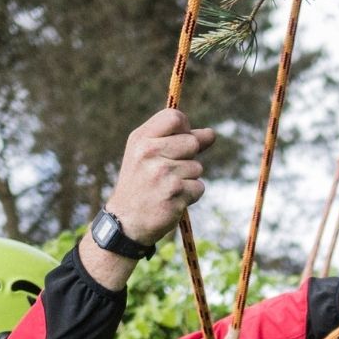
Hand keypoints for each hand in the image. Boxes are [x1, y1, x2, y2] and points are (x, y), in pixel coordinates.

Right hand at [104, 108, 214, 245]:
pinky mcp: (175, 193)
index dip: (184, 128)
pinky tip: (172, 200)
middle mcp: (150, 152)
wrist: (126, 221)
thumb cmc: (140, 184)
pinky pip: (199, 187)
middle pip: (192, 142)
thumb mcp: (147, 156)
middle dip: (188, 157)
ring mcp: (163, 173)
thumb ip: (177, 140)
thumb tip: (212, 134)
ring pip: (197, 167)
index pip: (175, 117)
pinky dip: (190, 195)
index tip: (179, 141)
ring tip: (166, 187)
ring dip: (188, 179)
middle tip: (168, 172)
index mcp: (141, 139)